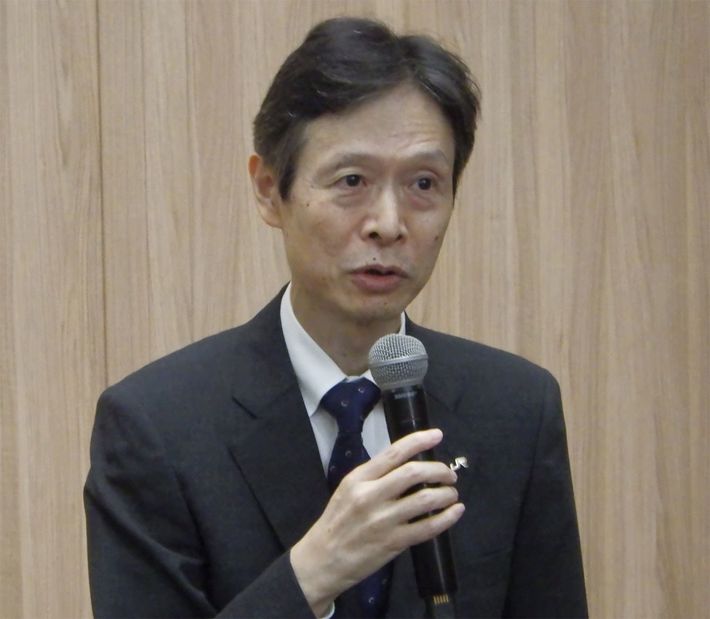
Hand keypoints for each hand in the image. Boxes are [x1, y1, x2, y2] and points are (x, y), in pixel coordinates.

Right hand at [290, 429, 462, 616]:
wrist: (323, 560)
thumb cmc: (337, 522)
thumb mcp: (348, 489)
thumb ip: (374, 476)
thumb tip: (407, 464)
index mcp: (359, 479)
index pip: (394, 453)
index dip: (419, 441)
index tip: (437, 435)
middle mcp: (371, 496)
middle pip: (413, 473)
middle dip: (438, 470)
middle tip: (448, 474)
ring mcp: (383, 520)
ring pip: (424, 500)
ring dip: (445, 494)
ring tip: (451, 493)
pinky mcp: (393, 542)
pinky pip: (428, 527)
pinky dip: (447, 518)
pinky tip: (455, 511)